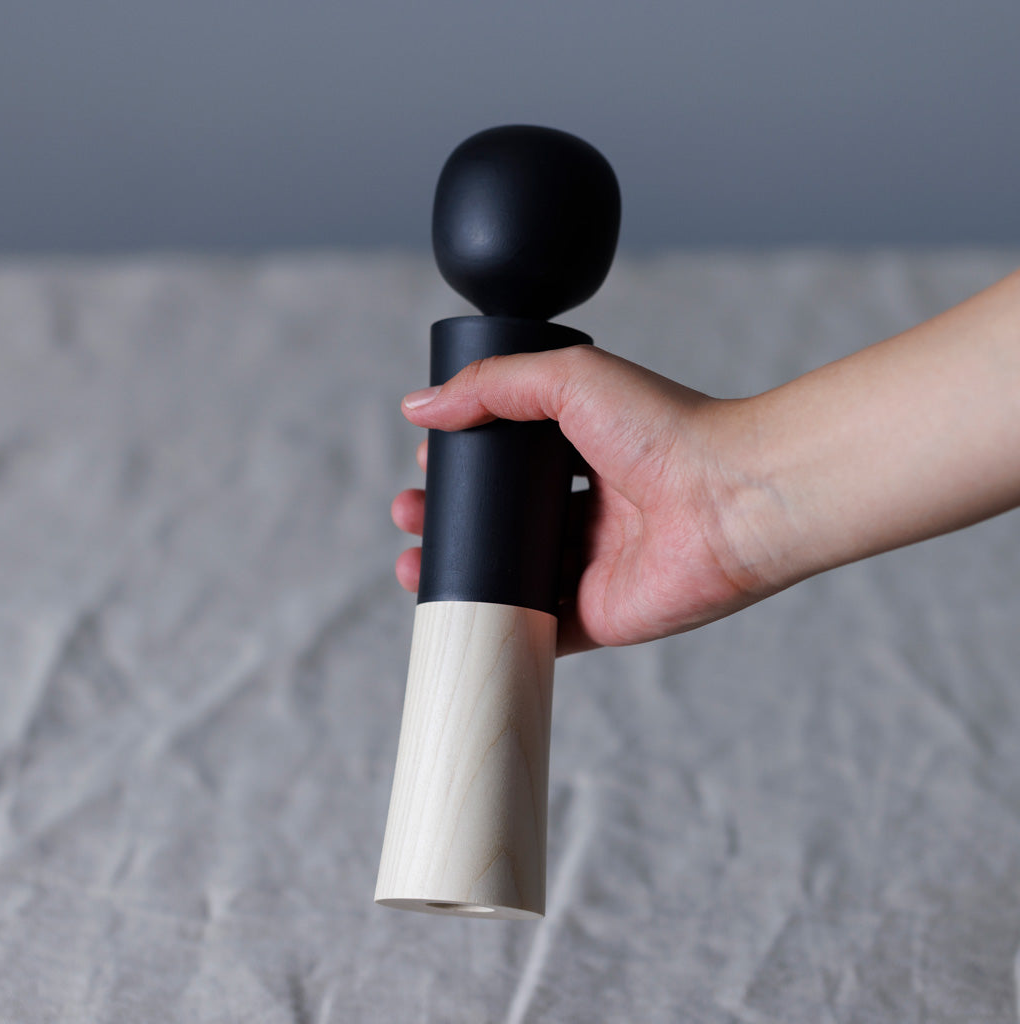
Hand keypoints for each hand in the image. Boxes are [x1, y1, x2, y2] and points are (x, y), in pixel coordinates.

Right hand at [392, 346, 781, 654]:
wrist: (731, 499)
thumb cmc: (667, 430)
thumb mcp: (570, 378)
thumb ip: (494, 385)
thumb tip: (420, 405)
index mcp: (588, 453)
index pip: (511, 463)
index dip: (463, 465)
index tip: (425, 464)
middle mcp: (592, 510)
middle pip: (504, 523)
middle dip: (448, 521)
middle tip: (407, 516)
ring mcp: (595, 565)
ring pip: (513, 577)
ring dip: (459, 574)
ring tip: (411, 566)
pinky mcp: (601, 616)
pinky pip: (539, 629)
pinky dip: (496, 626)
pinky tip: (453, 616)